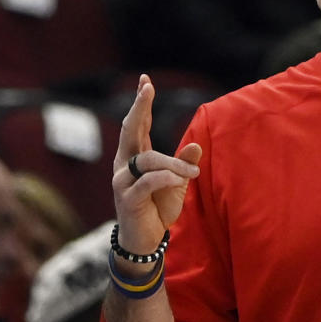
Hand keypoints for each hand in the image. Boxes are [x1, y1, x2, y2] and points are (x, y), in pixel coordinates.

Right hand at [113, 74, 201, 254]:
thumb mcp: (177, 184)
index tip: (146, 81)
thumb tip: (197, 145)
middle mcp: (124, 164)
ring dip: (174, 163)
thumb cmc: (158, 209)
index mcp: (134, 157)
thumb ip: (183, 164)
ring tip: (192, 173)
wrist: (145, 240)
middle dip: (139, 108)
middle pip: (130, 130)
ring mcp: (123, 181)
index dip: (142, 104)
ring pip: (148, 159)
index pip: (137, 125)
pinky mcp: (128, 198)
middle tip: (147, 88)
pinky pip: (148, 181)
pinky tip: (179, 179)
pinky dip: (166, 177)